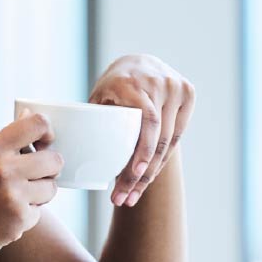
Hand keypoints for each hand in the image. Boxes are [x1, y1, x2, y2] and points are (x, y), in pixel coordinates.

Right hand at [0, 110, 62, 261]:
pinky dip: (27, 215)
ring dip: (40, 194)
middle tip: (35, 176)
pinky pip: (40, 211)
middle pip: (54, 159)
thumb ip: (3, 141)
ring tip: (16, 198)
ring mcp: (13, 195)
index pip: (37, 124)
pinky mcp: (20, 219)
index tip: (45, 142)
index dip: (48, 132)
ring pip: (52, 187)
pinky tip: (5, 217)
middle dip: (49, 169)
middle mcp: (4, 170)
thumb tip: (29, 116)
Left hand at [88, 54, 196, 206]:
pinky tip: (149, 176)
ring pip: (168, 141)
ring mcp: (176, 87)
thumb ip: (92, 119)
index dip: (143, 151)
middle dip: (142, 174)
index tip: (132, 175)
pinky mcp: (188, 94)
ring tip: (133, 195)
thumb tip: (72, 157)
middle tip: (125, 198)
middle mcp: (159, 82)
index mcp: (133, 82)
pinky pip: (177, 135)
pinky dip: (162, 158)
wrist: (138, 62)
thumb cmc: (112, 86)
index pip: (147, 121)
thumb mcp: (99, 96)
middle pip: (157, 138)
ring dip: (152, 172)